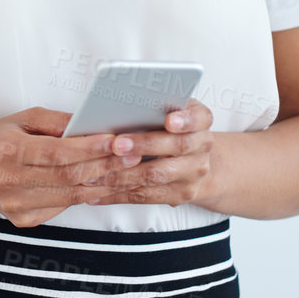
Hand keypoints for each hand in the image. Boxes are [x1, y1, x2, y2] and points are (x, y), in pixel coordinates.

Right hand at [0, 106, 146, 227]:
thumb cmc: (0, 139)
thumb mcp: (23, 119)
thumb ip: (57, 121)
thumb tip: (93, 124)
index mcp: (7, 151)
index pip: (56, 153)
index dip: (89, 148)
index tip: (116, 140)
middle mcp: (9, 181)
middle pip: (68, 177)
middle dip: (105, 165)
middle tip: (133, 154)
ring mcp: (16, 205)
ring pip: (71, 196)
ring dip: (104, 183)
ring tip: (127, 170)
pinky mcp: (24, 220)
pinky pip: (64, 207)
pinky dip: (86, 195)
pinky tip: (103, 183)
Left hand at [79, 99, 215, 206]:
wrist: (194, 158)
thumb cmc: (170, 126)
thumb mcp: (169, 107)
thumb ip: (152, 104)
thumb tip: (116, 102)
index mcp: (200, 120)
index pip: (199, 117)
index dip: (186, 120)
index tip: (169, 120)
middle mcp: (202, 146)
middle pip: (177, 146)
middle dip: (144, 145)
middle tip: (117, 144)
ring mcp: (194, 173)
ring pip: (158, 175)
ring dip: (124, 174)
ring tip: (96, 173)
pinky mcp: (180, 194)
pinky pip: (146, 196)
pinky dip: (118, 194)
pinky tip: (96, 192)